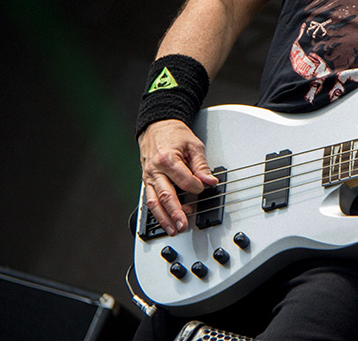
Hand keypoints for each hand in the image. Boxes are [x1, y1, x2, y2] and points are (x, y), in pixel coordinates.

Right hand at [138, 119, 218, 234]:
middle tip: (184, 225)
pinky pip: (149, 200)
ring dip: (164, 218)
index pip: (184, 180)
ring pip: (154, 202)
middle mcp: (155, 170)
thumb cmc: (174, 134)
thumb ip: (202, 166)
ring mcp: (148, 177)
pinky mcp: (147, 182)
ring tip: (173, 229)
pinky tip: (165, 221)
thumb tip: (210, 182)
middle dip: (176, 213)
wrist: (157, 127)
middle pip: (166, 195)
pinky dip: (158, 212)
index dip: (197, 187)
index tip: (204, 188)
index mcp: (167, 159)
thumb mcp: (194, 145)